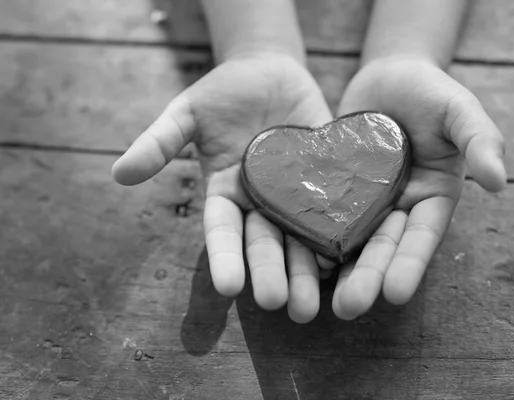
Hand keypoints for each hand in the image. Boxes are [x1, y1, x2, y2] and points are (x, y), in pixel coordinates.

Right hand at [112, 53, 332, 322]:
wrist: (269, 70)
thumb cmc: (222, 90)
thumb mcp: (187, 112)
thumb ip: (159, 142)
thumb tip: (119, 173)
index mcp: (225, 193)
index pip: (223, 231)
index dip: (225, 258)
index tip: (228, 287)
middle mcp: (259, 202)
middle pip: (265, 243)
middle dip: (271, 272)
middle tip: (278, 304)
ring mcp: (294, 194)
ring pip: (299, 237)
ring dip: (306, 270)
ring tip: (312, 304)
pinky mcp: (326, 179)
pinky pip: (335, 208)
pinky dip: (340, 233)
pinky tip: (349, 258)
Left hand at [330, 58, 506, 319]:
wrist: (389, 77)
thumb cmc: (431, 91)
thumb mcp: (459, 109)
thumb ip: (481, 140)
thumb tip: (499, 182)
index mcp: (432, 198)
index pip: (421, 236)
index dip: (409, 264)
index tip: (395, 293)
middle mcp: (399, 208)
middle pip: (382, 247)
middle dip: (368, 277)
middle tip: (348, 308)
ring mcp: (365, 201)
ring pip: (351, 240)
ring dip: (338, 269)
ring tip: (321, 300)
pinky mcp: (336, 190)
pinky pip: (322, 214)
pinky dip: (312, 236)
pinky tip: (295, 259)